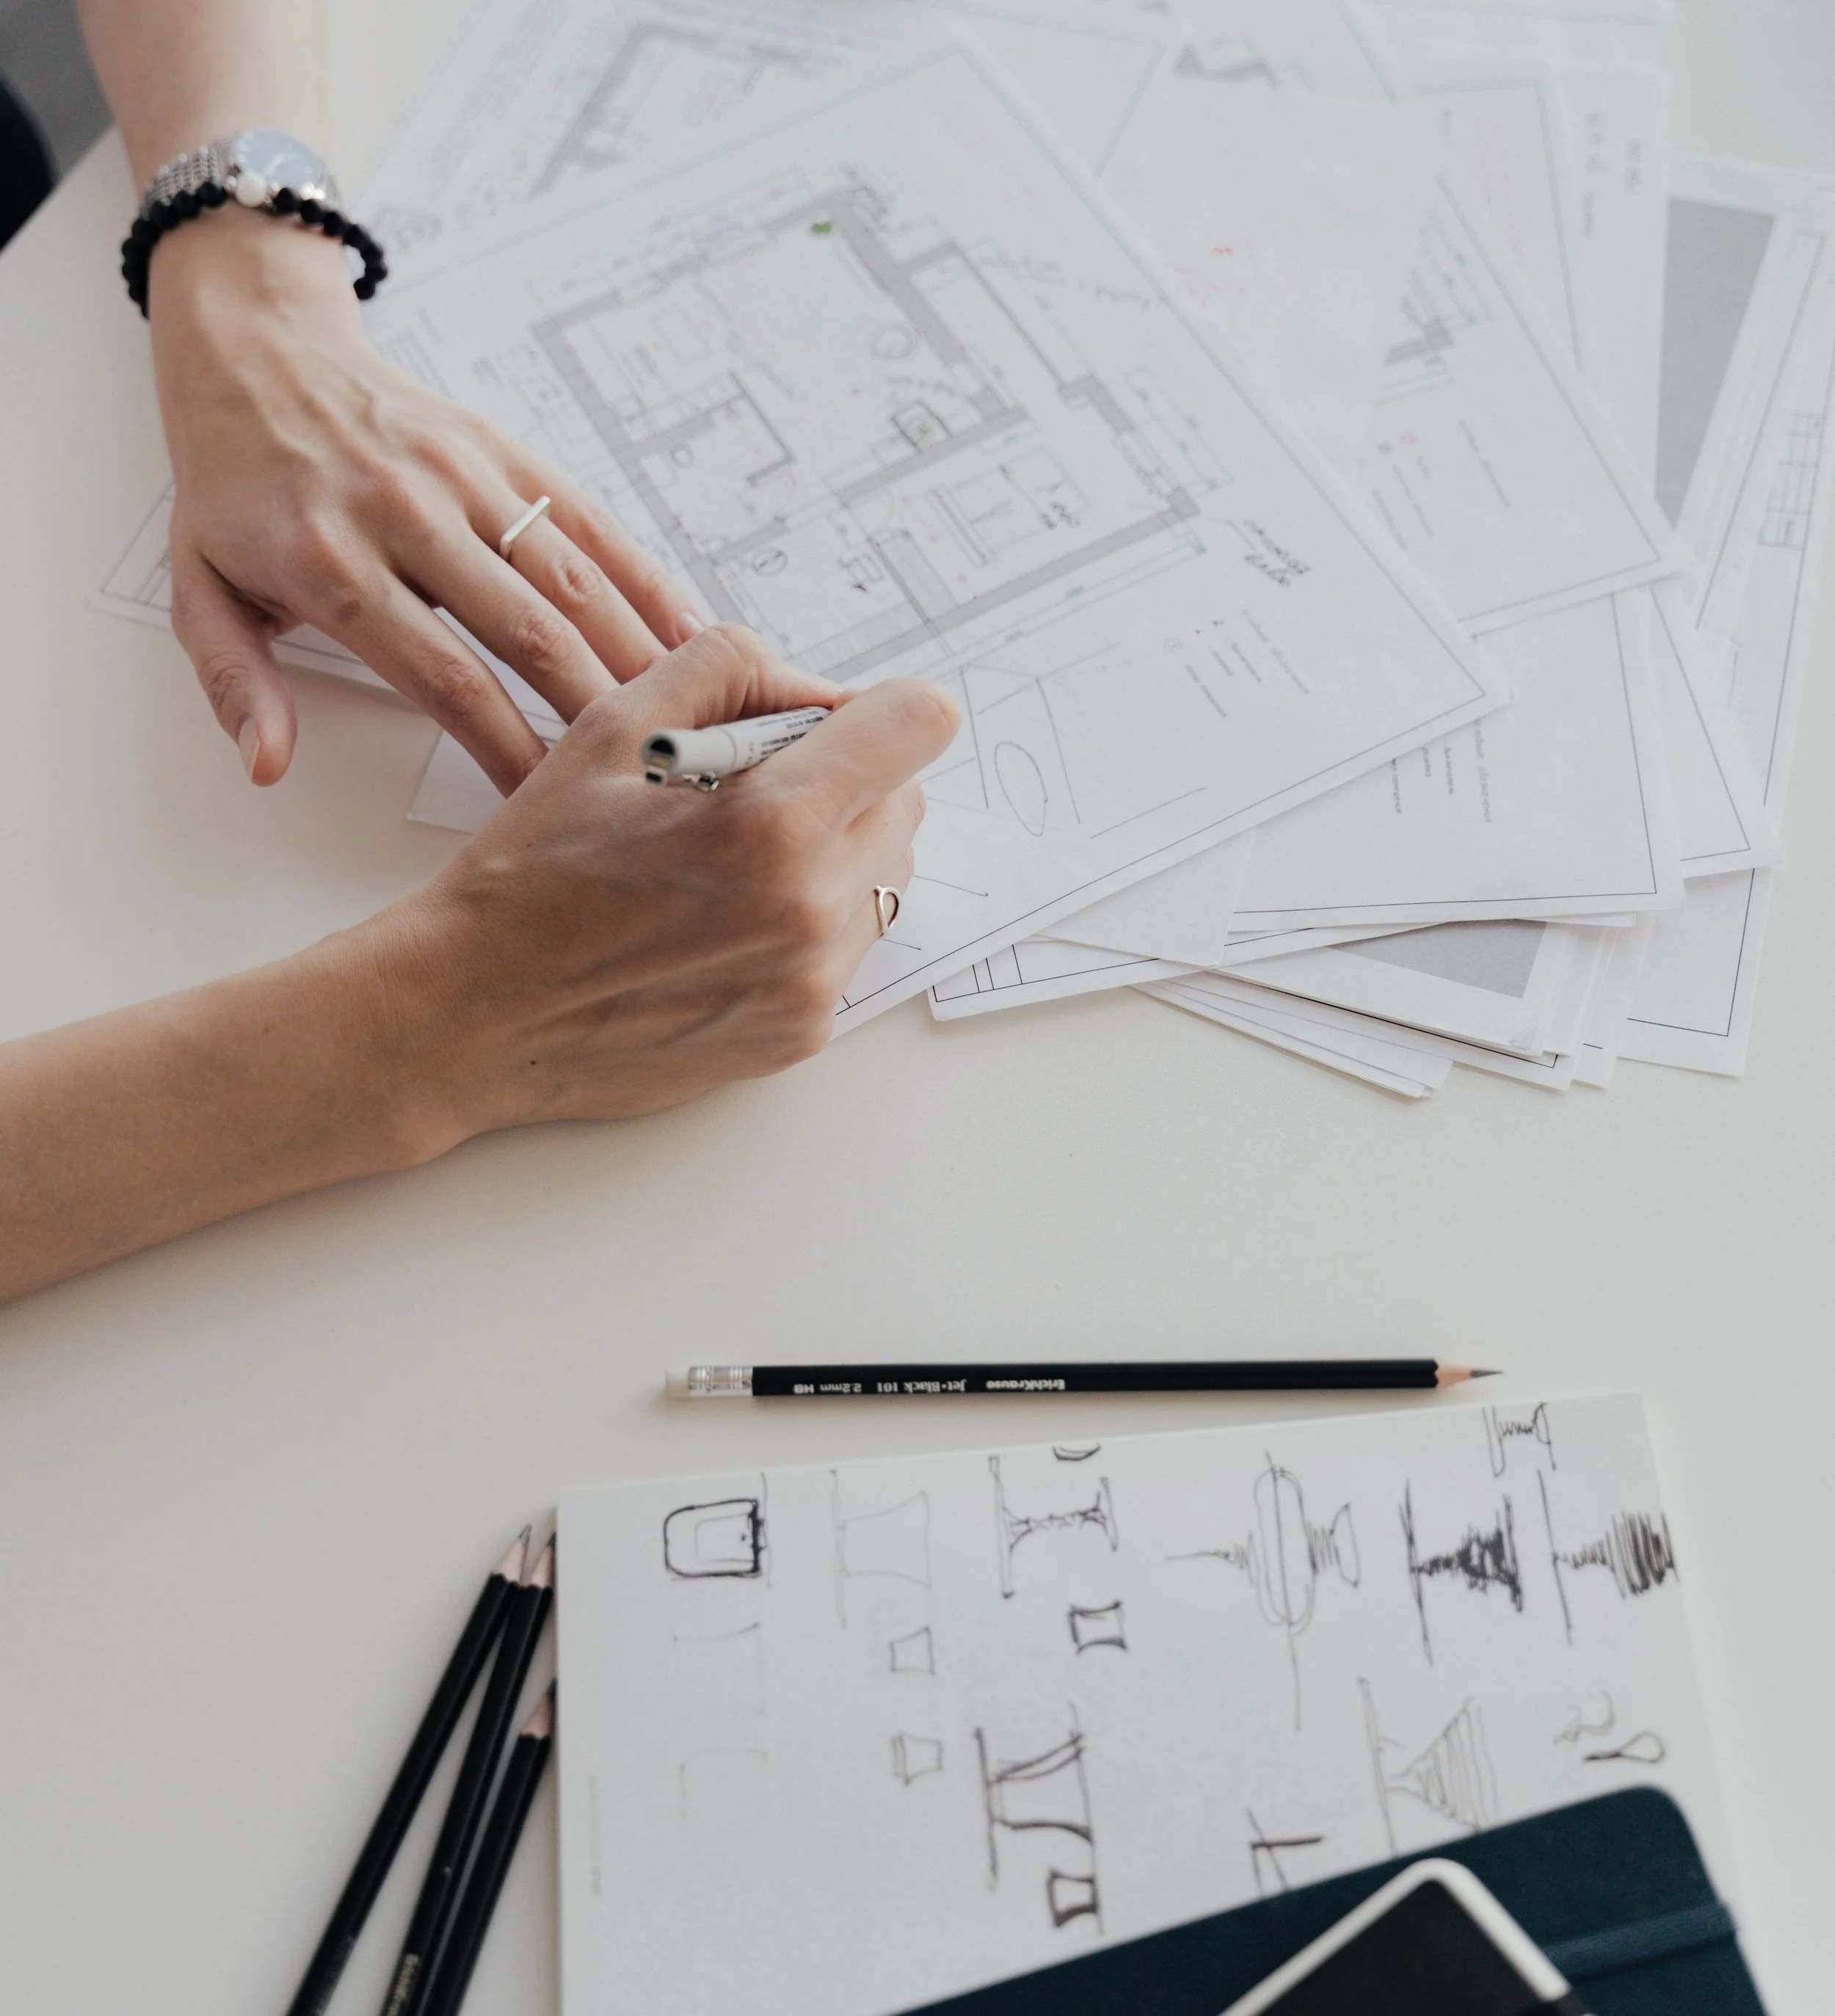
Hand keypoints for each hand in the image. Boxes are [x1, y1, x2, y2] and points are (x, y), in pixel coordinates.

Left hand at [146, 208, 704, 790]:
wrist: (255, 355)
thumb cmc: (235, 490)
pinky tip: (690, 633)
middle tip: (648, 773)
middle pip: (526, 631)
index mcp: (331, 565)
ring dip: (635, 653)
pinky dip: (644, 579)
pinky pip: (588, 520)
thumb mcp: (198, 592)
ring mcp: (464, 476)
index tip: (551, 803)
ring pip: (571, 578)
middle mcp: (406, 515)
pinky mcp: (504, 449)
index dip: (509, 747)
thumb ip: (238, 684)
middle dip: (595, 712)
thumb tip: (268, 765)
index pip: (445, 678)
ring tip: (688, 717)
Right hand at [360, 625, 959, 1146]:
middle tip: (752, 792)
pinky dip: (804, 924)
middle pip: (907, 801)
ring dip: (833, 854)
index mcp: (773, 819)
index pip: (920, 724)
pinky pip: (847, 949)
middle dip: (848, 780)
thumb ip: (733, 671)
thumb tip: (822, 690)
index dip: (876, 709)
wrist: (475, 1014)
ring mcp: (813, 980)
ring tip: (731, 865)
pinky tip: (719, 926)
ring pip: (885, 878)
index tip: (827, 724)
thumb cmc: (534, 871)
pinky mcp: (802, 1032)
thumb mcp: (613, 726)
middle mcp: (811, 907)